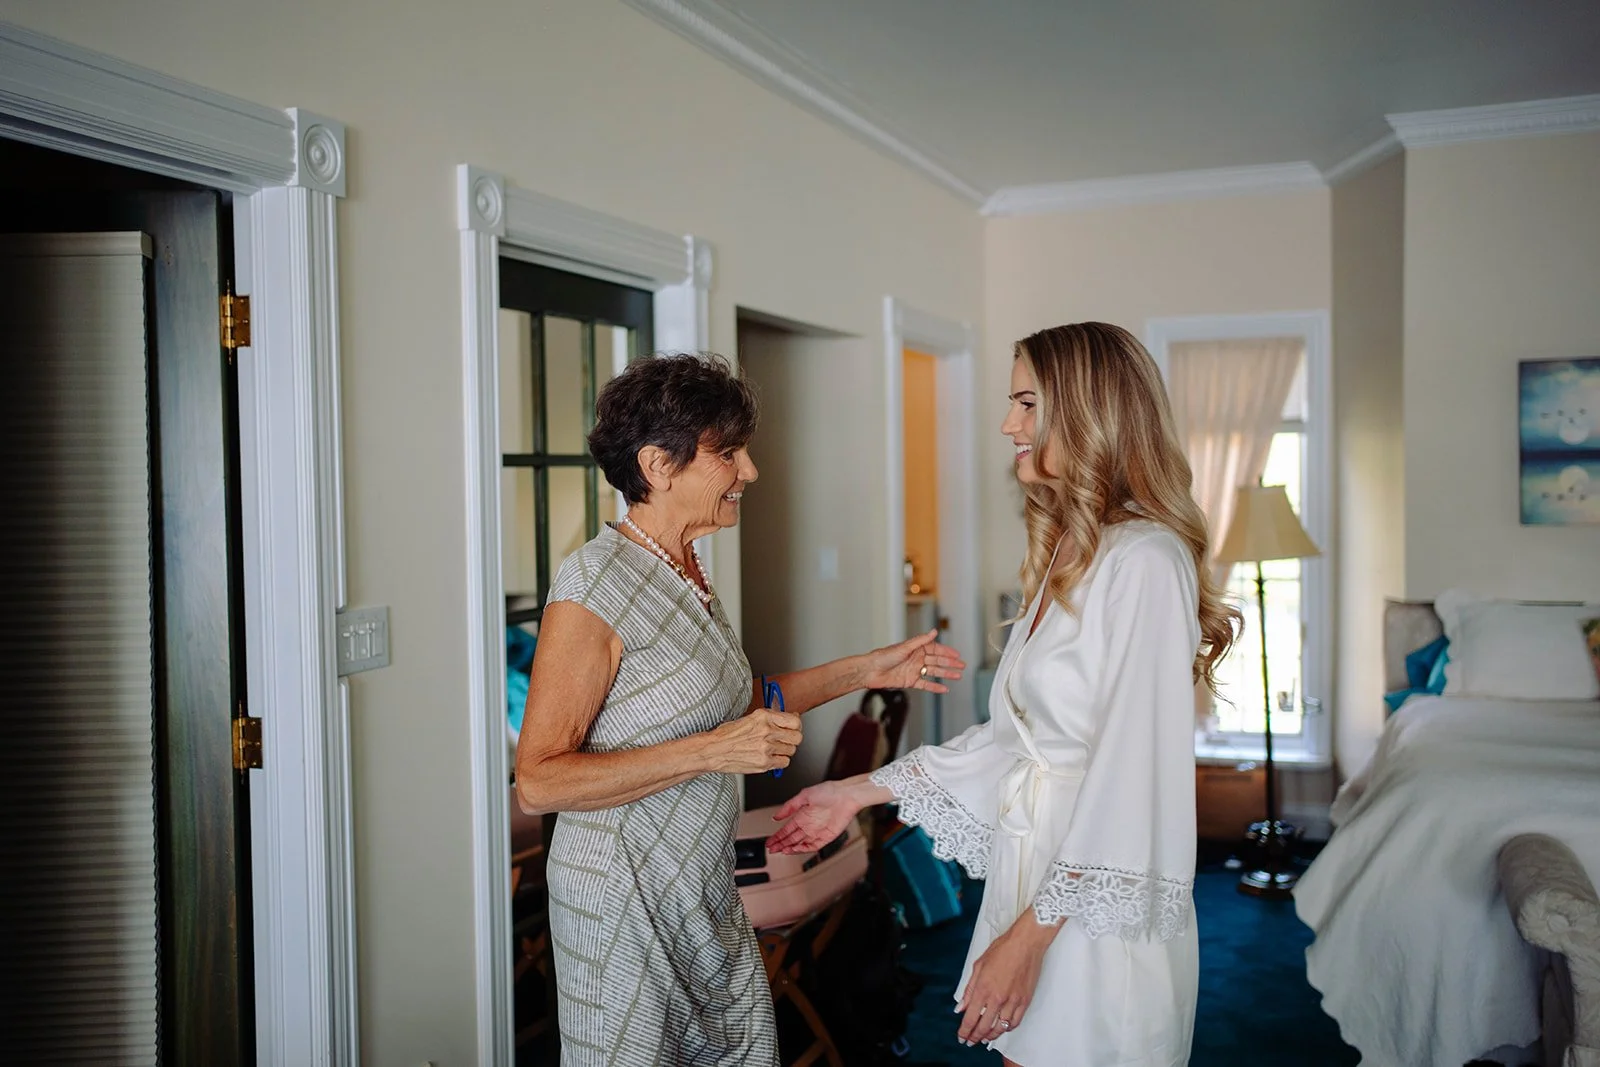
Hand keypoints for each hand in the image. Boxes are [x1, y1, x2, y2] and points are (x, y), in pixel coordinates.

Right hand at [705, 707, 801, 774]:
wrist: (714, 750)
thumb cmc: (727, 735)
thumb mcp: (750, 718)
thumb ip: (771, 719)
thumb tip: (788, 720)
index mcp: (764, 716)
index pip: (795, 721)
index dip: (796, 725)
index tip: (793, 727)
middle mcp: (767, 731)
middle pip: (797, 737)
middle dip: (792, 738)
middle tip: (786, 739)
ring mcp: (766, 748)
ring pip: (791, 751)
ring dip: (785, 750)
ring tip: (774, 749)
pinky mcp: (764, 763)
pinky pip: (784, 762)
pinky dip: (779, 761)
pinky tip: (771, 757)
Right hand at [766, 780, 862, 853]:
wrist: (846, 795)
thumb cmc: (829, 791)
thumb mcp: (804, 795)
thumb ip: (789, 806)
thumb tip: (776, 816)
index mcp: (802, 815)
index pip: (787, 829)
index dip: (777, 836)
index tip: (770, 842)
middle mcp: (809, 824)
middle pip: (791, 838)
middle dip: (780, 844)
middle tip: (772, 849)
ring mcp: (817, 831)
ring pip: (800, 844)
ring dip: (790, 848)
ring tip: (781, 851)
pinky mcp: (826, 837)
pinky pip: (813, 846)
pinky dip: (803, 849)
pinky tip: (795, 849)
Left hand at [861, 630, 966, 692]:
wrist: (870, 671)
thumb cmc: (883, 656)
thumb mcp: (904, 647)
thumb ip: (920, 641)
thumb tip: (934, 631)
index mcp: (915, 649)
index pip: (935, 649)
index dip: (947, 652)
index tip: (957, 655)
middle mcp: (916, 659)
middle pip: (937, 661)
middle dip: (950, 663)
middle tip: (962, 665)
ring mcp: (914, 670)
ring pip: (934, 672)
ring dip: (946, 674)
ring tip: (957, 676)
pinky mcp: (910, 681)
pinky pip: (925, 684)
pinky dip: (935, 687)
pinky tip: (944, 689)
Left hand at [954, 917, 1051, 1045]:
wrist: (1025, 943)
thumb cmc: (1003, 949)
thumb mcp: (978, 966)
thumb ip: (969, 989)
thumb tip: (961, 1006)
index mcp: (983, 988)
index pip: (970, 1018)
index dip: (964, 1031)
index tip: (962, 1037)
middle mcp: (997, 998)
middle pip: (984, 1027)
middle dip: (975, 1037)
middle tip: (971, 1041)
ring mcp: (1013, 1001)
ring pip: (1000, 1028)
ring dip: (990, 1036)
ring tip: (984, 1037)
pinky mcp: (1025, 1001)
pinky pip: (1015, 1022)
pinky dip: (1007, 1029)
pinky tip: (1001, 1028)